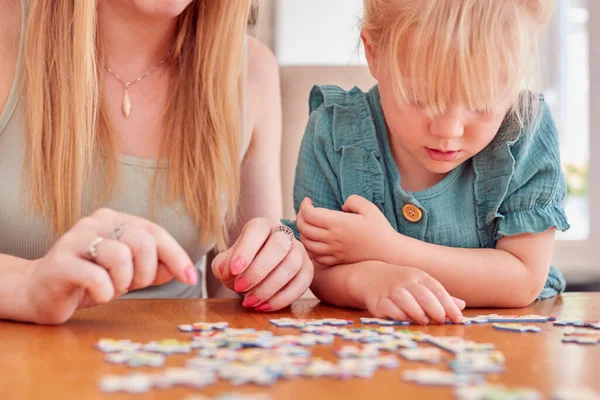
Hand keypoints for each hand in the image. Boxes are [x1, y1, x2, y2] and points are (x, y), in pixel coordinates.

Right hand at [25, 208, 196, 324]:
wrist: (39, 293)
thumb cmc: (90, 280)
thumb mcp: (129, 273)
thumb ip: (155, 267)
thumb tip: (182, 268)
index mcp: (115, 219)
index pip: (155, 232)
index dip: (176, 256)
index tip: (191, 277)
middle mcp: (96, 222)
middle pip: (142, 242)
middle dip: (146, 272)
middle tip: (131, 285)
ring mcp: (75, 239)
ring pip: (120, 257)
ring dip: (123, 283)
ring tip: (111, 288)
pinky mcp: (60, 263)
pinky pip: (97, 278)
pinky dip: (105, 293)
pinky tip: (97, 294)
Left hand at [211, 218, 313, 311]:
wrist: (259, 274)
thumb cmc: (243, 265)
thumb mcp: (227, 263)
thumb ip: (223, 265)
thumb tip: (226, 270)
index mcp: (262, 226)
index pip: (257, 230)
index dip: (246, 249)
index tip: (234, 270)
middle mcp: (284, 234)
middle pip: (279, 246)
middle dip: (258, 271)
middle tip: (240, 288)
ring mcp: (299, 251)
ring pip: (291, 265)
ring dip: (269, 287)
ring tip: (250, 301)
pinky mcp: (307, 269)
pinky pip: (301, 283)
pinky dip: (282, 298)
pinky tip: (263, 306)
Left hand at [297, 195, 396, 265]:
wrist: (389, 253)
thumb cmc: (380, 229)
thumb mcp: (369, 208)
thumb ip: (353, 200)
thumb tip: (342, 205)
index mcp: (338, 223)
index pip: (310, 214)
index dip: (304, 206)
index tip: (308, 200)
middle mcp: (332, 238)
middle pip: (304, 228)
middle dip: (300, 217)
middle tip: (304, 211)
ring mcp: (333, 251)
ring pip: (307, 243)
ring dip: (303, 233)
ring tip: (307, 226)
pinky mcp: (337, 260)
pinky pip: (315, 256)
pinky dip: (309, 248)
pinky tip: (313, 242)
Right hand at [352, 263, 465, 323]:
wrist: (371, 276)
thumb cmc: (401, 283)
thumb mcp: (421, 285)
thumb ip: (439, 297)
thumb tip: (461, 306)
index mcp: (419, 277)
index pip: (436, 289)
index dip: (448, 304)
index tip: (457, 318)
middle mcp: (405, 281)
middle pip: (422, 293)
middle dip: (434, 308)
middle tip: (441, 320)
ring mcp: (390, 290)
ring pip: (404, 298)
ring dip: (415, 310)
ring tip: (423, 320)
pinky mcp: (378, 300)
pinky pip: (388, 307)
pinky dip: (398, 314)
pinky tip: (405, 319)